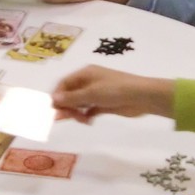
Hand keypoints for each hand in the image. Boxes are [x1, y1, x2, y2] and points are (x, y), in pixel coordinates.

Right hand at [52, 66, 175, 121]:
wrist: (141, 97)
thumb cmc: (115, 90)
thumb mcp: (91, 93)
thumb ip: (71, 98)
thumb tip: (52, 99)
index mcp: (85, 73)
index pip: (64, 84)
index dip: (57, 96)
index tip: (54, 110)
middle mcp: (89, 82)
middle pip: (70, 94)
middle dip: (66, 106)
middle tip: (63, 119)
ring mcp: (97, 93)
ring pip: (79, 103)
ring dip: (76, 112)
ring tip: (81, 120)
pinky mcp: (104, 104)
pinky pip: (89, 110)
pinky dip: (86, 116)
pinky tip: (88, 121)